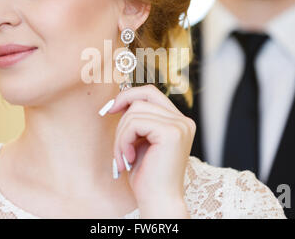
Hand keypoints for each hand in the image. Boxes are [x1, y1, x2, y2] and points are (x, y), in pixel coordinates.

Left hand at [107, 84, 195, 217]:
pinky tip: (128, 159)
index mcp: (179, 121)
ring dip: (121, 136)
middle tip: (116, 143)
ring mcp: (179, 125)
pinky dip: (123, 141)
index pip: (151, 93)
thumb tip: (120, 101)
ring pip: (134, 112)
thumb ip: (137, 121)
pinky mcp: (171, 132)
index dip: (128, 96)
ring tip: (123, 157)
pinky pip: (134, 123)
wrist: (158, 201)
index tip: (111, 110)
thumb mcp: (141, 142)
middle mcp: (183, 121)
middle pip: (141, 99)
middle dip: (121, 120)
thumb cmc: (148, 177)